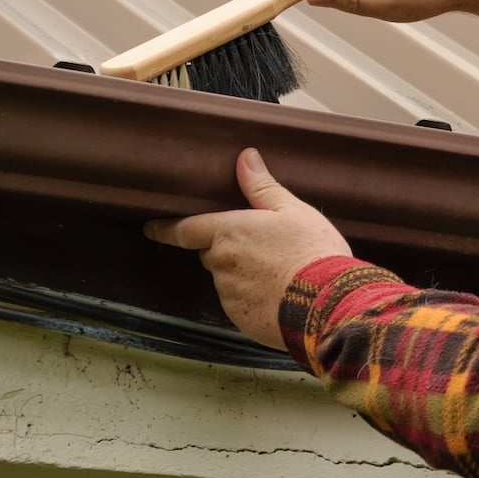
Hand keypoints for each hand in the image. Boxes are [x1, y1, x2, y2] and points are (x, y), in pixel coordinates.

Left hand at [144, 148, 351, 350]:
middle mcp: (221, 263)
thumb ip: (263, 187)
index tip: (151, 228)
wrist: (327, 304)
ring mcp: (229, 294)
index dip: (165, 228)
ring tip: (280, 273)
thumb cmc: (311, 251)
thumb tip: (245, 157)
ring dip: (243, 275)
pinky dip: (254, 298)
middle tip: (261, 248)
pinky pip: (241, 304)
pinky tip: (281, 294)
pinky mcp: (241, 319)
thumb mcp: (293, 211)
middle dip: (227, 249)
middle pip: (212, 253)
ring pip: (227, 279)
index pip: (184, 229)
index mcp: (228, 232)